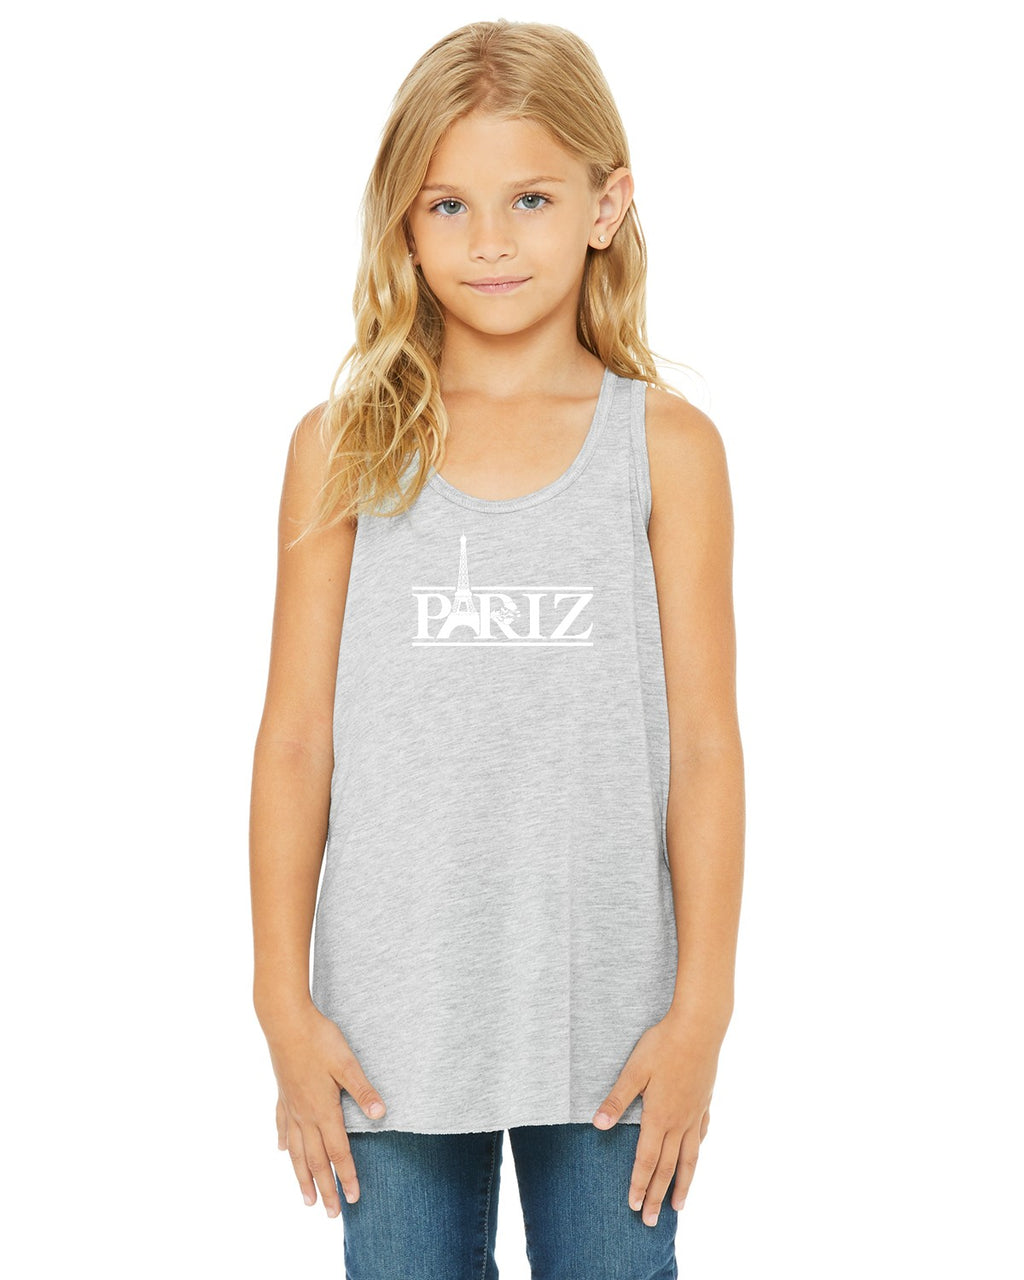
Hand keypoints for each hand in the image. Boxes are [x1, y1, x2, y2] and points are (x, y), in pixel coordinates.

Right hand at [262, 1003, 386, 1216]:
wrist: (285, 1021)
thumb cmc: (318, 1039)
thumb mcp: (347, 1063)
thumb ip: (362, 1090)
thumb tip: (381, 1114)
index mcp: (323, 1110)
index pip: (338, 1152)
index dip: (347, 1176)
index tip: (354, 1199)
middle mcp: (305, 1115)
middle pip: (316, 1160)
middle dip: (325, 1188)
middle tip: (331, 1214)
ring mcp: (290, 1106)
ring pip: (296, 1151)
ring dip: (302, 1176)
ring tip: (305, 1199)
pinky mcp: (282, 1094)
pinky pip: (283, 1126)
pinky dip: (285, 1143)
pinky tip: (283, 1152)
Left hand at [591, 1014, 719, 1225]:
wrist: (699, 1028)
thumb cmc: (663, 1045)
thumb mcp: (634, 1069)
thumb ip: (618, 1098)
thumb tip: (598, 1125)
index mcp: (659, 1116)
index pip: (647, 1160)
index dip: (640, 1185)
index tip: (635, 1207)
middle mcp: (679, 1122)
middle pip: (668, 1167)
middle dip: (658, 1196)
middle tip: (652, 1222)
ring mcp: (695, 1114)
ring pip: (689, 1158)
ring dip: (682, 1184)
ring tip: (679, 1206)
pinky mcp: (705, 1102)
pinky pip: (701, 1135)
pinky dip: (697, 1151)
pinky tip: (695, 1155)